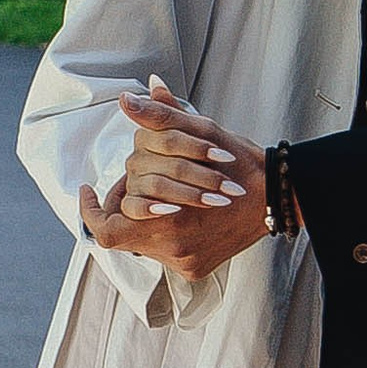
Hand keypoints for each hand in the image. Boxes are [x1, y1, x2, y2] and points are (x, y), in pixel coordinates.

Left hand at [78, 81, 269, 277]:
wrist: (278, 196)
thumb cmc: (239, 163)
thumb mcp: (201, 132)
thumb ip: (160, 118)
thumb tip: (130, 99)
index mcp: (168, 218)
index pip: (106, 230)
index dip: (91, 211)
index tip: (88, 189)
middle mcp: (172, 248)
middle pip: (123, 233)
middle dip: (121, 207)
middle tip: (126, 186)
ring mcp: (184, 261)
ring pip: (142, 242)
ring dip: (143, 218)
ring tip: (155, 193)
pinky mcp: (195, 268)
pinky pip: (164, 252)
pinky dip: (164, 230)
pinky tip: (176, 210)